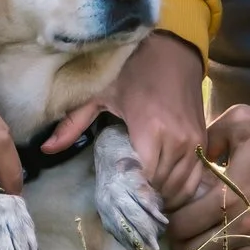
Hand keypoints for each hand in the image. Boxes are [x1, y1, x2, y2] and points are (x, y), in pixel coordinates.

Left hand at [47, 29, 225, 240]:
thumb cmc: (134, 68)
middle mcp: (178, 140)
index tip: (116, 193)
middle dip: (146, 197)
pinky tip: (166, 189)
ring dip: (166, 196)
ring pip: (183, 187)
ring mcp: (195, 142)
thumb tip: (45, 149)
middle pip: (164, 187)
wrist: (173, 48)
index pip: (145, 179)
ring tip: (146, 198)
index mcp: (151, 129)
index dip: (131, 191)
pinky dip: (183, 188)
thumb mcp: (100, 93)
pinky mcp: (204, 141)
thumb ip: (73, 124)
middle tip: (128, 201)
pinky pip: (197, 177)